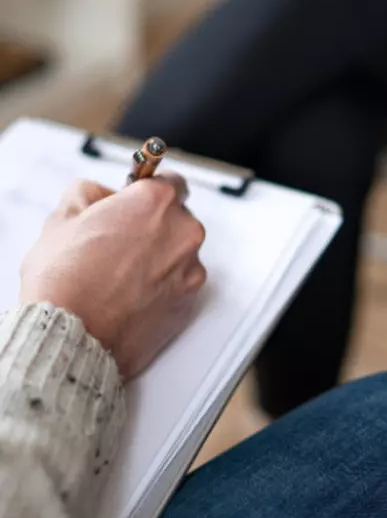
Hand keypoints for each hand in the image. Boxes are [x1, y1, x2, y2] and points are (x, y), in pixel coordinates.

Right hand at [19, 175, 206, 379]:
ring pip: (178, 253)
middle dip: (151, 227)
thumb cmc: (66, 281)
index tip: (135, 202)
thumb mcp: (62, 218)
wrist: (74, 335)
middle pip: (175, 219)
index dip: (146, 193)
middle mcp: (184, 231)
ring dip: (158, 258)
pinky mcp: (192, 301)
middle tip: (116, 244)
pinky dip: (162, 286)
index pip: (169, 182)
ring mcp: (192, 268)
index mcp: (156, 202)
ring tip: (118, 276)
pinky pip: (179, 284)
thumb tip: (99, 194)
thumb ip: (87, 194)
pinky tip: (130, 296)